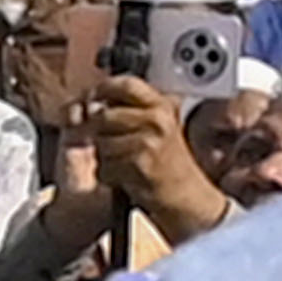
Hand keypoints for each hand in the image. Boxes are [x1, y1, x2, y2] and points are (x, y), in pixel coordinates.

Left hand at [90, 73, 230, 245]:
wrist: (187, 195)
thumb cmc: (170, 163)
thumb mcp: (160, 126)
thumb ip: (134, 111)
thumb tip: (96, 101)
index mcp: (161, 106)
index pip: (126, 84)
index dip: (104, 89)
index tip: (93, 96)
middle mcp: (157, 120)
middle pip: (104, 116)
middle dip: (99, 131)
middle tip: (110, 142)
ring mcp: (149, 142)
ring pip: (102, 143)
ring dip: (105, 157)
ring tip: (124, 162)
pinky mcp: (140, 165)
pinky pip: (106, 167)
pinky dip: (109, 175)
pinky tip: (125, 176)